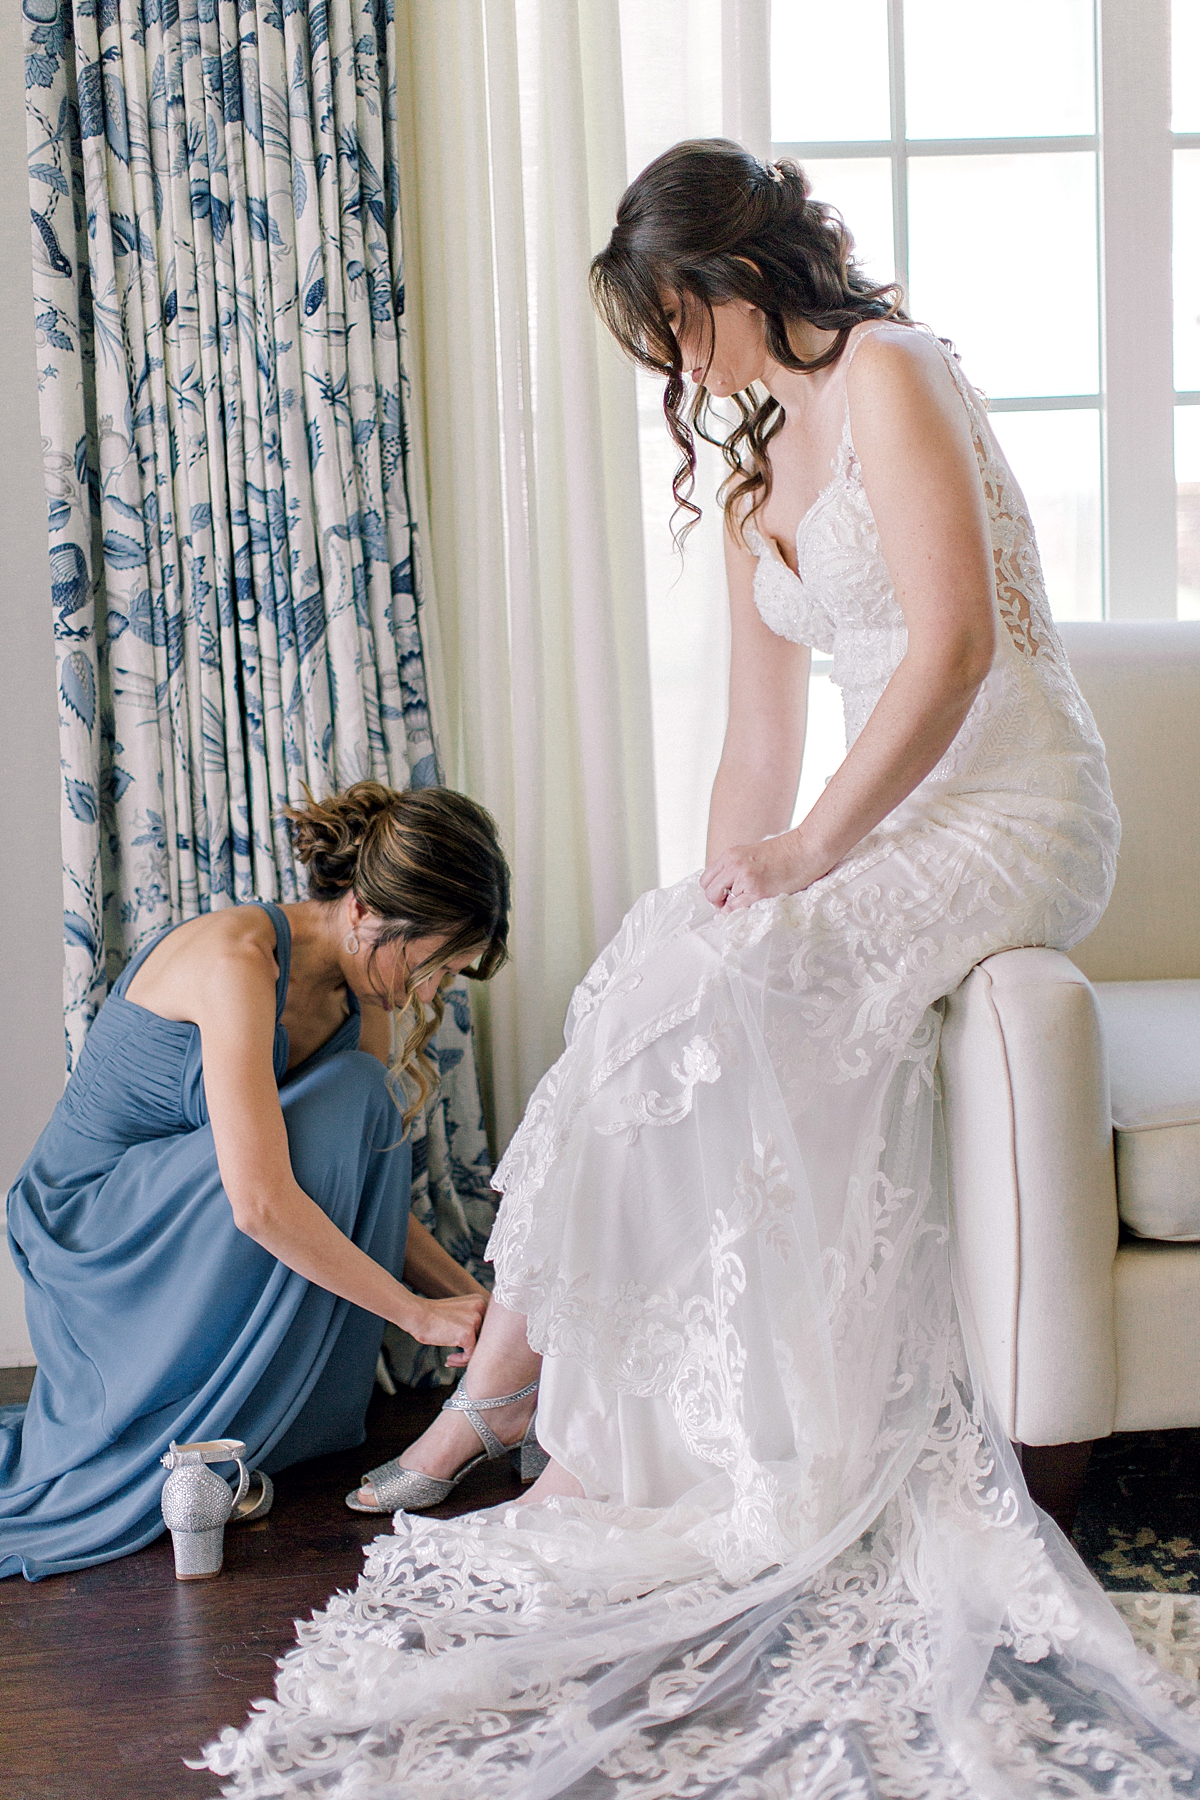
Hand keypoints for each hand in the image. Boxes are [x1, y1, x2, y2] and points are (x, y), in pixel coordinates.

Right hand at [400, 1291, 487, 1366]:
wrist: (417, 1315)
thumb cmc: (432, 1318)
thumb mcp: (458, 1314)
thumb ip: (473, 1323)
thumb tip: (486, 1346)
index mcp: (480, 1302)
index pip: (489, 1329)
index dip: (477, 1343)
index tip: (463, 1350)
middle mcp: (481, 1308)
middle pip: (486, 1339)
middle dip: (472, 1352)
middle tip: (458, 1359)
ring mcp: (475, 1319)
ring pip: (480, 1348)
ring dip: (465, 1359)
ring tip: (451, 1360)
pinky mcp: (468, 1333)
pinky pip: (470, 1355)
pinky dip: (460, 1361)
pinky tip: (448, 1360)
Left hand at [700, 830, 830, 910]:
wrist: (807, 848)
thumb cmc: (786, 853)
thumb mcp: (752, 853)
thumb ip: (737, 867)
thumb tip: (726, 889)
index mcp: (731, 855)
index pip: (706, 879)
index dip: (714, 890)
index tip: (725, 895)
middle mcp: (734, 865)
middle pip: (709, 892)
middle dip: (718, 902)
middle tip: (733, 903)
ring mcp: (745, 878)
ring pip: (723, 904)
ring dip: (734, 906)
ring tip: (753, 899)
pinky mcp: (757, 891)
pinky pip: (736, 910)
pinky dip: (741, 913)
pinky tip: (755, 904)